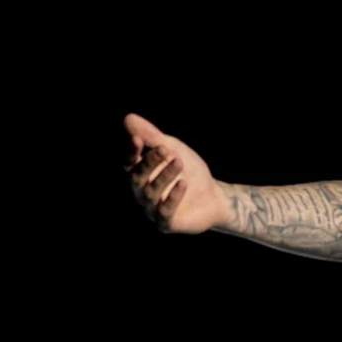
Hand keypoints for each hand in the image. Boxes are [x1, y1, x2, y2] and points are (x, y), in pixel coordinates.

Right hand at [124, 113, 231, 233]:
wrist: (214, 197)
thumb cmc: (190, 171)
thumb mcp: (173, 149)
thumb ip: (152, 137)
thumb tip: (128, 118)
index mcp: (140, 173)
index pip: (128, 162)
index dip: (131, 152)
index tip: (138, 139)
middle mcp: (141, 193)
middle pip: (137, 177)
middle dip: (149, 163)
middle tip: (165, 150)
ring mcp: (152, 210)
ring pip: (151, 193)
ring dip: (164, 176)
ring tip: (179, 162)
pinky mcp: (166, 223)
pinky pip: (164, 212)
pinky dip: (173, 197)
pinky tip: (183, 184)